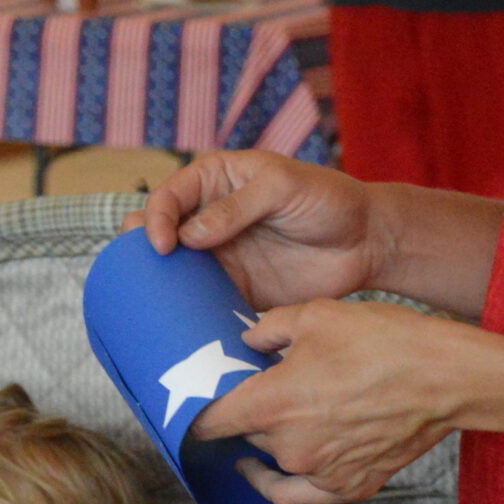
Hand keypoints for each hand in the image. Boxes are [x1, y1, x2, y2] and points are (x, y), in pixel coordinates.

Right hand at [136, 150, 387, 308]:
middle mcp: (209, 218)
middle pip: (160, 234)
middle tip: (138, 270)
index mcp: (216, 181)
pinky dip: (188, 311)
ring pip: (174, 271)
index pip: (170, 196)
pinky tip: (180, 322)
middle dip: (141, 250)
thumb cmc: (327, 200)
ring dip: (159, 285)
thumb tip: (188, 235)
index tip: (161, 244)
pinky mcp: (234, 289)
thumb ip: (236, 207)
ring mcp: (220, 256)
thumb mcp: (283, 188)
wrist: (365, 242)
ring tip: (149, 301)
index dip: (157, 218)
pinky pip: (201, 301)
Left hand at [191, 298, 470, 503]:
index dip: (197, 415)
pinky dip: (287, 484)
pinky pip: (302, 496)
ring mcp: (319, 472)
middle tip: (250, 402)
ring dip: (267, 450)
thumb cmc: (386, 342)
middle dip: (245, 421)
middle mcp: (289, 446)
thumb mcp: (317, 315)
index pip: (211, 422)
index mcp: (271, 404)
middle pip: (246, 439)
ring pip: (274, 465)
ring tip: (265, 433)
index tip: (192, 410)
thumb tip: (247, 341)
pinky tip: (281, 472)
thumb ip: (268, 329)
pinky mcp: (349, 487)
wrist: (448, 378)